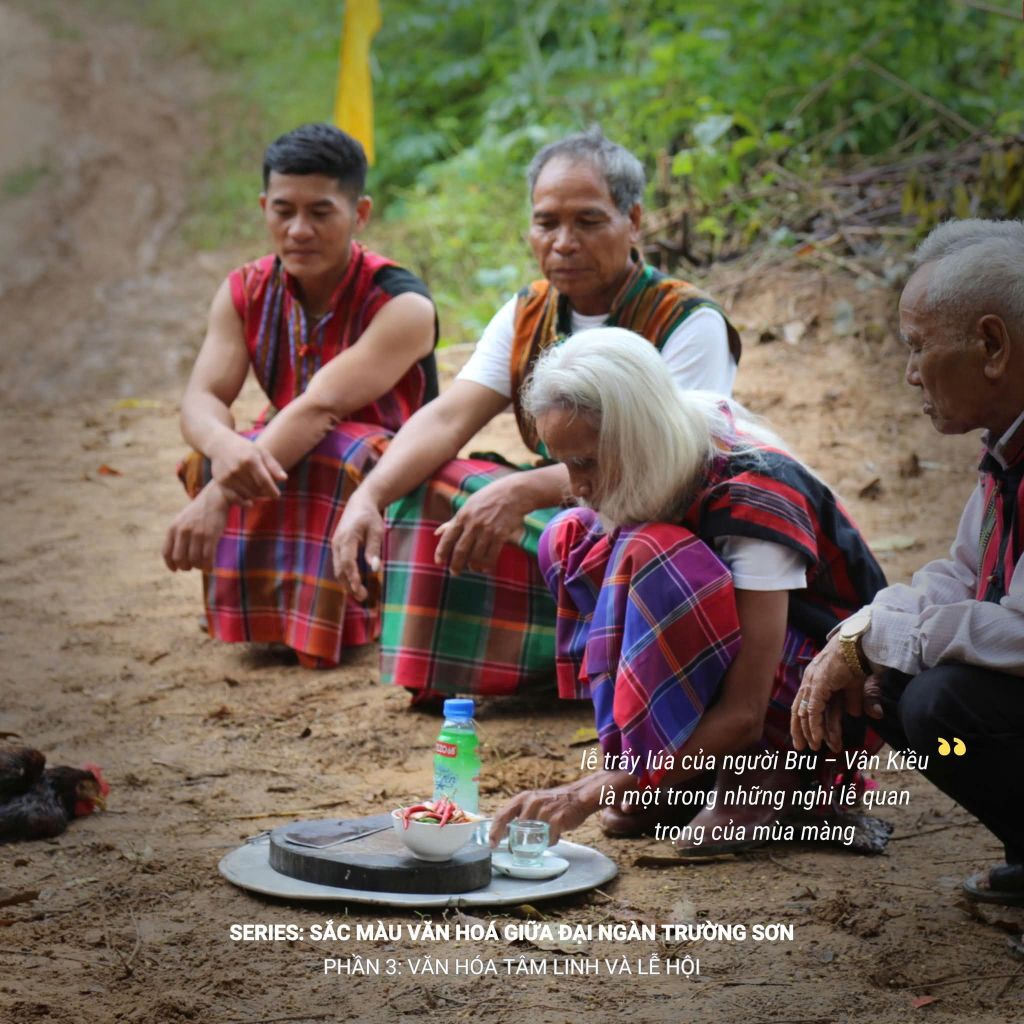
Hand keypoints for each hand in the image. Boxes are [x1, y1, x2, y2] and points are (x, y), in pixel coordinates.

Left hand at [162, 484, 229, 571]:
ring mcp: (197, 533)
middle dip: (185, 567)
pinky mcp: (211, 535)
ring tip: (203, 566)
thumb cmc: (199, 512)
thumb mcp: (182, 521)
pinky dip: (208, 566)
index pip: (167, 552)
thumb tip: (177, 558)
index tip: (175, 570)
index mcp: (173, 528)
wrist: (215, 497)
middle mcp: (183, 531)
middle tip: (192, 567)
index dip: (170, 564)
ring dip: (198, 567)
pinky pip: (207, 557)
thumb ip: (177, 536)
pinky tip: (210, 567)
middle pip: (180, 559)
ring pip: (194, 560)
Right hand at [209, 433, 286, 503]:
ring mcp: (228, 476)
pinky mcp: (221, 482)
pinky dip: (244, 502)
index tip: (277, 495)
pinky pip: (235, 498)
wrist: (220, 445)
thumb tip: (284, 479)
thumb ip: (273, 466)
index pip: (264, 481)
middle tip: (268, 492)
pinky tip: (250, 502)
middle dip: (265, 493)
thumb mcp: (261, 452)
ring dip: (256, 497)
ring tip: (259, 492)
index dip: (272, 490)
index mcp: (250, 459)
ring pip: (247, 495)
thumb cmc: (245, 449)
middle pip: (257, 489)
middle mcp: (238, 468)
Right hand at [331, 489, 383, 601]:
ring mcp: (335, 545)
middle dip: (349, 585)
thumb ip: (374, 549)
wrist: (359, 503)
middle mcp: (337, 543)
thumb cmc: (370, 517)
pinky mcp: (337, 547)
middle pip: (339, 569)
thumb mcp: (377, 531)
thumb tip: (375, 568)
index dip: (352, 577)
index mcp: (347, 538)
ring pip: (337, 569)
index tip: (359, 590)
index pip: (347, 562)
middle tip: (363, 598)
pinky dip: (345, 576)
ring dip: (346, 583)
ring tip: (360, 595)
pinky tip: (355, 584)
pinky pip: (339, 564)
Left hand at [434, 476, 527, 574]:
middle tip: (454, 573)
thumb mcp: (468, 505)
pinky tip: (485, 568)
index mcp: (463, 515)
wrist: (513, 493)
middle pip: (460, 550)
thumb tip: (437, 533)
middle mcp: (473, 524)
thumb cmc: (488, 499)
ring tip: (472, 569)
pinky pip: (492, 555)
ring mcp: (488, 530)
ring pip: (476, 555)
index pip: (448, 537)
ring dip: (473, 566)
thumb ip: (453, 521)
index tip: (438, 562)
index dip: (441, 551)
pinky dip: (487, 564)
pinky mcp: (501, 535)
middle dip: (456, 564)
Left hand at [489, 779, 600, 846]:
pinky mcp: (557, 819)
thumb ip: (520, 816)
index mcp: (523, 798)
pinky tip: (554, 835)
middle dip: (516, 843)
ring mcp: (545, 810)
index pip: (502, 815)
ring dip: (537, 841)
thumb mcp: (533, 803)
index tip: (491, 844)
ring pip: (533, 836)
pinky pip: (549, 838)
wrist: (578, 797)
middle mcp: (532, 802)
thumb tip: (505, 834)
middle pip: (517, 829)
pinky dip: (551, 840)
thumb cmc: (553, 802)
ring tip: (542, 837)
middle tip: (516, 850)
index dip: (495, 831)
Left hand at [791, 635, 882, 752]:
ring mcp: (813, 683)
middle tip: (800, 747)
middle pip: (800, 710)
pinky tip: (818, 738)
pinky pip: (814, 710)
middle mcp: (811, 682)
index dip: (803, 721)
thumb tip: (854, 714)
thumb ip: (854, 701)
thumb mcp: (856, 686)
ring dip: (810, 732)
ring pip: (806, 713)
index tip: (805, 736)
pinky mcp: (819, 684)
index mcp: (817, 681)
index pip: (804, 704)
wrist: (857, 643)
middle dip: (799, 730)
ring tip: (813, 747)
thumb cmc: (857, 660)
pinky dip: (814, 725)